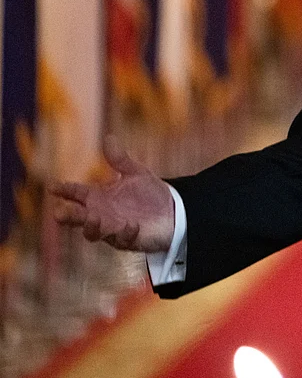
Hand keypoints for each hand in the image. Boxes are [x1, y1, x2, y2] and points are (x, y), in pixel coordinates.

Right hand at [50, 140, 174, 252]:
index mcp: (99, 197)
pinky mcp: (128, 240)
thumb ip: (120, 160)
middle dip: (67, 216)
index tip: (52, 187)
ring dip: (91, 227)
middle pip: (77, 217)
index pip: (77, 193)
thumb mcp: (136, 174)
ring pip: (93, 233)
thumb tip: (109, 137)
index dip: (64, 190)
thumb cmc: (149, 194)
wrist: (173, 212)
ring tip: (93, 217)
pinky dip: (125, 233)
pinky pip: (122, 240)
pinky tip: (131, 225)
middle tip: (58, 214)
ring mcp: (112, 229)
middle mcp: (101, 214)